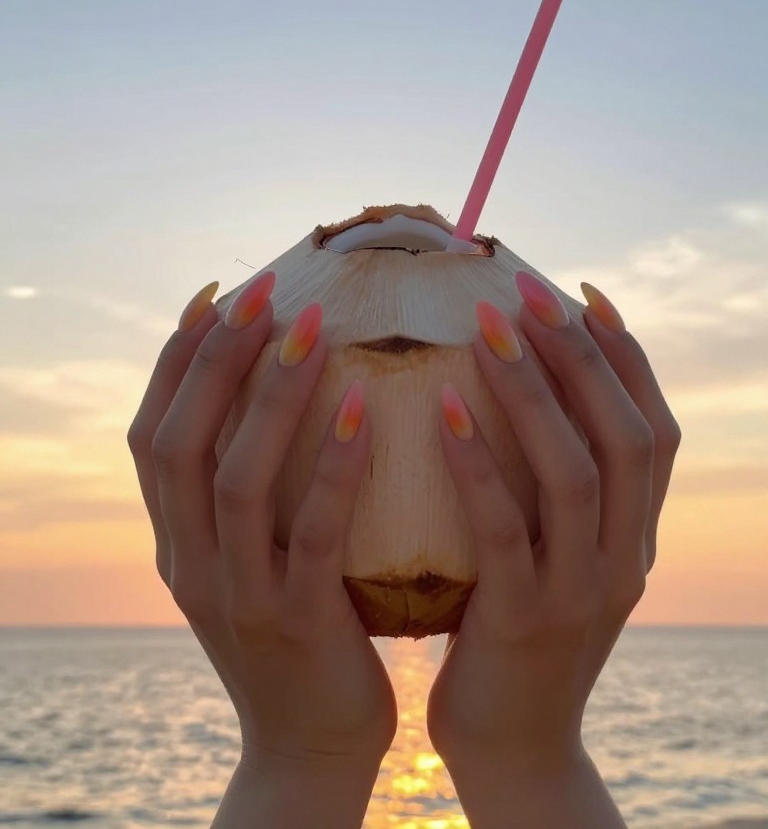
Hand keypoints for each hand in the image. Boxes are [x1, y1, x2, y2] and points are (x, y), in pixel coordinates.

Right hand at [127, 276, 396, 821]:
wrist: (310, 746)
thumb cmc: (299, 636)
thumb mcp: (252, 565)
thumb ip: (250, 498)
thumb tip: (289, 397)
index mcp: (175, 543)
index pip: (152, 436)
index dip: (176, 362)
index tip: (215, 298)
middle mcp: (188, 563)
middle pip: (178, 442)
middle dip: (214, 361)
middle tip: (262, 295)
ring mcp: (237, 595)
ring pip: (234, 478)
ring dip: (270, 397)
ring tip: (312, 330)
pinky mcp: (295, 621)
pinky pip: (309, 532)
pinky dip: (330, 466)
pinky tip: (364, 412)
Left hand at [427, 275, 679, 823]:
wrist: (514, 747)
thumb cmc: (517, 636)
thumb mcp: (555, 559)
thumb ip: (550, 495)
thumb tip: (509, 401)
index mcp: (633, 536)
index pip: (653, 430)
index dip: (625, 357)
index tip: (584, 294)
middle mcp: (622, 557)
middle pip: (624, 434)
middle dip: (582, 355)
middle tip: (528, 293)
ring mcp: (580, 592)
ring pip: (575, 471)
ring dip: (534, 392)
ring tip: (488, 330)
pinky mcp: (525, 622)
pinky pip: (507, 529)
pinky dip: (480, 465)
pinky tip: (443, 413)